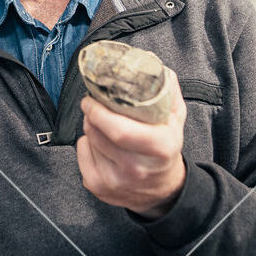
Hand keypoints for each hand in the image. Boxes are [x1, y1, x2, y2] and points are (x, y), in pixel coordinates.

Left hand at [76, 67, 186, 218]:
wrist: (164, 190)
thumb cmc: (165, 148)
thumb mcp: (175, 119)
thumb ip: (167, 90)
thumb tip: (152, 64)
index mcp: (160, 148)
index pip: (119, 130)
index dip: (99, 112)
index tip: (91, 99)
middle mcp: (137, 169)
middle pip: (98, 133)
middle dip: (91, 115)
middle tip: (92, 106)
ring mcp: (116, 181)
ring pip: (88, 141)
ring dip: (90, 128)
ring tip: (102, 125)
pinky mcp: (99, 187)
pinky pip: (81, 155)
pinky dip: (86, 145)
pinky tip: (99, 145)